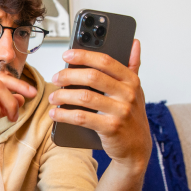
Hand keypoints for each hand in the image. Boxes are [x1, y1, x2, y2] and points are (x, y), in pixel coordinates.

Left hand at [48, 40, 150, 172]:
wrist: (137, 147)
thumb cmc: (131, 115)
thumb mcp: (135, 90)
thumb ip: (133, 66)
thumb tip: (134, 43)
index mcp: (131, 80)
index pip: (105, 61)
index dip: (84, 56)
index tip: (66, 55)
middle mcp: (128, 94)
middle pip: (92, 77)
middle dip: (69, 75)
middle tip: (56, 78)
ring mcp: (120, 112)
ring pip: (84, 97)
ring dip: (63, 96)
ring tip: (53, 97)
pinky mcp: (111, 128)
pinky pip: (82, 118)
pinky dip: (64, 115)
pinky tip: (55, 113)